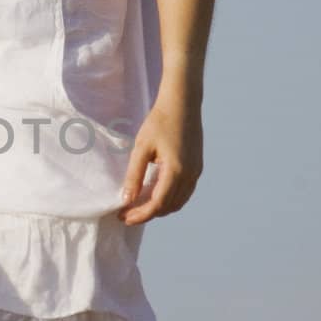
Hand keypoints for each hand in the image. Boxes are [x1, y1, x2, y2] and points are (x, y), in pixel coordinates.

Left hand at [117, 87, 203, 224]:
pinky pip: (184, 192)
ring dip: (159, 208)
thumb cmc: (159, 121)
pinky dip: (169, 199)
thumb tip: (126, 200)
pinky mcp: (197, 167)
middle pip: (168, 207)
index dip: (140, 215)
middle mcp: (190, 175)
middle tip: (127, 213)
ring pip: (178, 202)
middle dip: (148, 214)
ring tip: (138, 206)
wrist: (182, 103)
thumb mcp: (141, 148)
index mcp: (176, 170)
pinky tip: (153, 194)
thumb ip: (134, 175)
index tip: (123, 217)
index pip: (158, 204)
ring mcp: (196, 172)